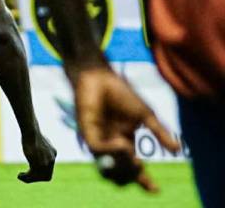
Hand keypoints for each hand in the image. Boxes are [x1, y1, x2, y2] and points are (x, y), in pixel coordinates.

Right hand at [18, 132, 55, 182]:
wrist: (31, 131)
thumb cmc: (31, 134)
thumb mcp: (38, 142)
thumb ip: (40, 149)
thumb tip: (36, 155)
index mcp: (53, 154)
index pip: (49, 169)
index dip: (40, 173)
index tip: (30, 171)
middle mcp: (51, 159)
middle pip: (46, 176)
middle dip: (35, 178)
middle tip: (25, 176)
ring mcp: (45, 162)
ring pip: (38, 177)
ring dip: (29, 179)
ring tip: (20, 176)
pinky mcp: (37, 163)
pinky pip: (32, 175)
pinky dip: (26, 177)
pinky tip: (19, 176)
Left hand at [71, 66, 179, 191]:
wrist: (100, 76)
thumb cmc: (121, 92)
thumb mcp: (146, 115)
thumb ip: (159, 133)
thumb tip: (178, 150)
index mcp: (125, 143)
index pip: (133, 169)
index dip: (143, 181)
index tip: (156, 189)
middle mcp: (110, 146)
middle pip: (120, 174)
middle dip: (131, 176)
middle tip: (140, 166)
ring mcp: (99, 140)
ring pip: (107, 168)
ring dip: (122, 167)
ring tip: (134, 158)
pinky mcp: (87, 133)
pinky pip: (98, 150)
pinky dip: (111, 151)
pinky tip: (121, 143)